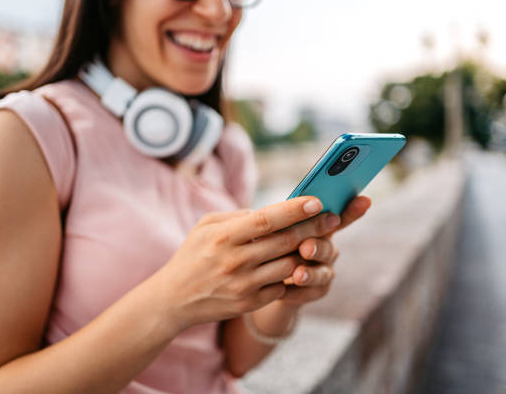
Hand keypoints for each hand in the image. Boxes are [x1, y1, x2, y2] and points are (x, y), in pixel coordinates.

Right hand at [155, 196, 339, 330]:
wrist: (174, 299)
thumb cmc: (192, 255)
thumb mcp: (205, 227)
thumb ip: (237, 217)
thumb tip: (270, 213)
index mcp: (224, 237)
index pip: (267, 220)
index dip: (294, 210)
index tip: (316, 201)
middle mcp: (236, 261)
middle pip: (286, 242)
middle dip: (313, 228)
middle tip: (331, 219)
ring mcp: (244, 285)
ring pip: (290, 265)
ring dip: (306, 252)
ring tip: (315, 241)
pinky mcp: (249, 303)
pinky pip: (282, 286)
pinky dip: (289, 275)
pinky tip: (291, 266)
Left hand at [279, 196, 371, 306]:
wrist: (263, 279)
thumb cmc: (269, 244)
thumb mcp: (272, 230)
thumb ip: (281, 222)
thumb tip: (273, 211)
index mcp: (318, 228)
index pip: (338, 217)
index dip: (352, 209)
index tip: (364, 200)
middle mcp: (326, 248)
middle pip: (327, 247)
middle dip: (317, 247)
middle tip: (305, 247)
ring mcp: (324, 270)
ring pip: (322, 273)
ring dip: (310, 273)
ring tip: (297, 275)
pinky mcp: (316, 291)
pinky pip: (311, 293)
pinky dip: (297, 292)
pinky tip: (283, 291)